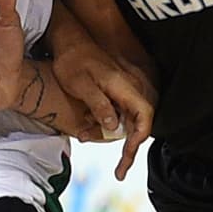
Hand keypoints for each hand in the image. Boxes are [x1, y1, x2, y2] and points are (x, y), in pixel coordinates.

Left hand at [54, 42, 156, 178]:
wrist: (68, 40)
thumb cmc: (72, 60)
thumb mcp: (81, 85)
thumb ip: (99, 105)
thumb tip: (113, 127)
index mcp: (123, 87)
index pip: (144, 115)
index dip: (140, 136)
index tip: (129, 153)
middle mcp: (128, 89)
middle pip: (139, 123)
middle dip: (130, 148)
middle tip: (120, 171)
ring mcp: (122, 91)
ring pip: (129, 121)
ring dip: (117, 138)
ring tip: (100, 150)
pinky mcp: (115, 92)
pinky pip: (119, 114)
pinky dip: (110, 127)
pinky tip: (90, 130)